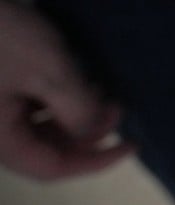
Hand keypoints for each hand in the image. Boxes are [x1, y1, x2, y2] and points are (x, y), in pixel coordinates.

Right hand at [0, 0, 132, 179]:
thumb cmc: (3, 37)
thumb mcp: (50, 72)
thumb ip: (77, 109)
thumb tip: (95, 133)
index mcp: (0, 139)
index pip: (52, 168)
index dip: (95, 161)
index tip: (131, 145)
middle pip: (45, 149)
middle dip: (86, 132)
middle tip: (117, 106)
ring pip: (39, 128)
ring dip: (73, 115)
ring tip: (100, 90)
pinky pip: (29, 107)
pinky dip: (56, 100)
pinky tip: (75, 79)